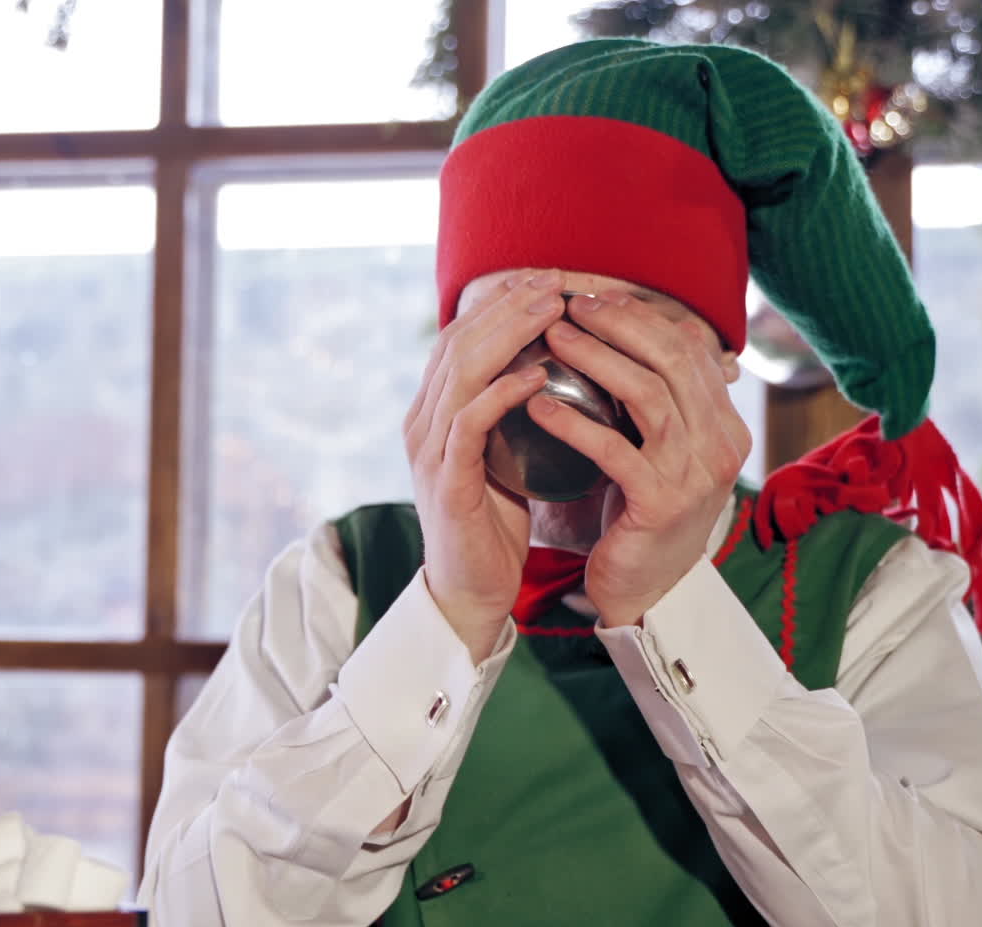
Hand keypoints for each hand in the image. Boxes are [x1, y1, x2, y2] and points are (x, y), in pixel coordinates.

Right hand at [404, 270, 566, 661]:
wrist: (472, 591)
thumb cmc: (496, 524)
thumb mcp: (506, 456)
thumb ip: (514, 414)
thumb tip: (558, 368)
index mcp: (434, 414)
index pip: (461, 339)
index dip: (501, 303)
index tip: (546, 280)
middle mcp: (423, 424)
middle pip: (459, 343)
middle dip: (509, 305)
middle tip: (555, 280)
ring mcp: (430, 452)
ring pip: (462, 372)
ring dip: (510, 335)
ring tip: (552, 310)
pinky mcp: (446, 482)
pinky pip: (470, 424)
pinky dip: (503, 393)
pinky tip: (538, 373)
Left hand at [528, 290, 751, 626]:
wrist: (645, 591)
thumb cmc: (639, 515)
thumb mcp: (656, 450)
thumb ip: (654, 399)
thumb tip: (627, 330)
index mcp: (724, 424)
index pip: (687, 348)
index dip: (639, 316)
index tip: (591, 298)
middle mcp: (721, 444)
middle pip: (672, 359)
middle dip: (617, 324)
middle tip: (566, 305)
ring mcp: (696, 475)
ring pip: (649, 395)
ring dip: (595, 360)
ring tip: (551, 339)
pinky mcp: (661, 505)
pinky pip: (615, 450)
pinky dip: (574, 423)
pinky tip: (537, 405)